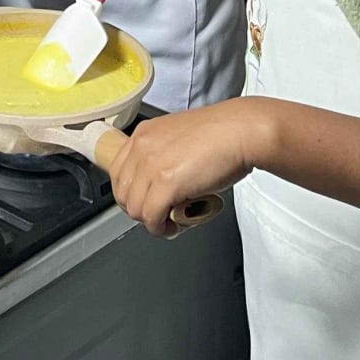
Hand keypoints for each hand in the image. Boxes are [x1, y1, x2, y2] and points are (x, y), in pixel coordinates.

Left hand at [109, 98, 268, 237]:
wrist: (243, 131)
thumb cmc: (223, 134)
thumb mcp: (180, 137)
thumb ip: (164, 154)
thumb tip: (160, 181)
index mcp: (144, 134)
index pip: (117, 171)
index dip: (130, 193)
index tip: (143, 202)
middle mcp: (143, 147)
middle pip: (122, 192)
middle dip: (139, 210)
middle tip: (158, 215)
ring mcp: (152, 164)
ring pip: (135, 208)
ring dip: (151, 221)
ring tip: (170, 222)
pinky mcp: (167, 183)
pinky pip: (152, 216)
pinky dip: (160, 228)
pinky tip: (173, 226)